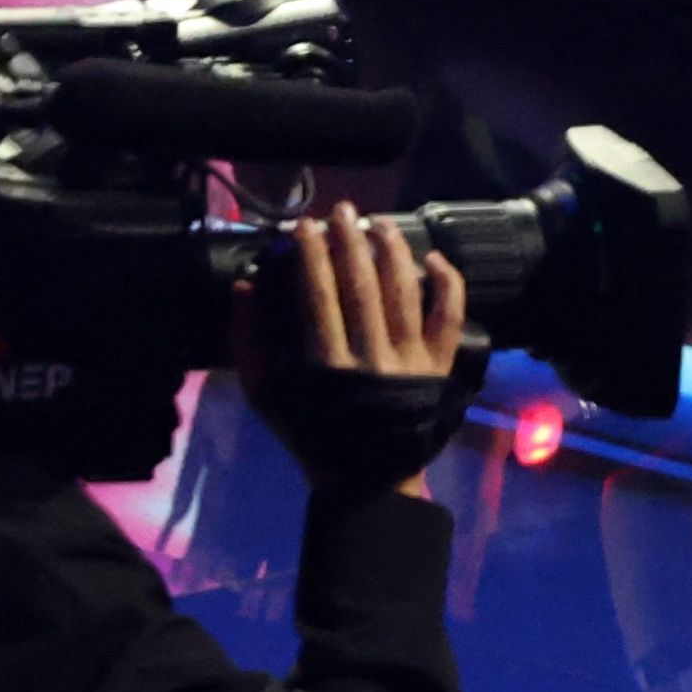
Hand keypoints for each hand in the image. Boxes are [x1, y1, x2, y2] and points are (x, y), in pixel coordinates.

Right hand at [246, 214, 478, 501]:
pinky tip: (433, 259)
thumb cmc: (310, 432)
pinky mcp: (440, 368)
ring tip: (380, 223)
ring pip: (406, 293)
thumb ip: (247, 342)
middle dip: (349, 241)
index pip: (319, 294)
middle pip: (363, 286)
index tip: (303, 225)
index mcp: (327, 365)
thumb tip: (243, 287)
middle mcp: (373, 357)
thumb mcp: (263, 395)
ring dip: (393, 251)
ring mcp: (412, 362)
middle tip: (341, 210)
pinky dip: (447, 285)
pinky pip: (449, 319)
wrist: (369, 480)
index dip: (311, 255)